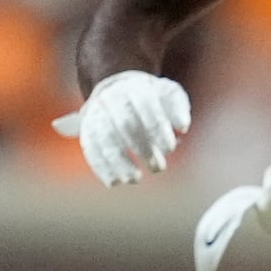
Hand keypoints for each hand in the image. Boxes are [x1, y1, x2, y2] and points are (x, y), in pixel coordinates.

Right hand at [53, 70, 191, 186]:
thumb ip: (178, 107)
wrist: (121, 90)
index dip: (157, 129)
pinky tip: (114, 182)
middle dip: (142, 148)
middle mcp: (111, 98)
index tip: (169, 149)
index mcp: (134, 88)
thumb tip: (183, 126)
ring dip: (119, 162)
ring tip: (135, 179)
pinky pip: (90, 148)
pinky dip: (101, 167)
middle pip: (124, 124)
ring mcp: (96, 115)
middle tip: (158, 168)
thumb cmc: (154, 98)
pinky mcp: (87, 131)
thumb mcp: (169, 95)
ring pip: (104, 138)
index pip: (145, 106)